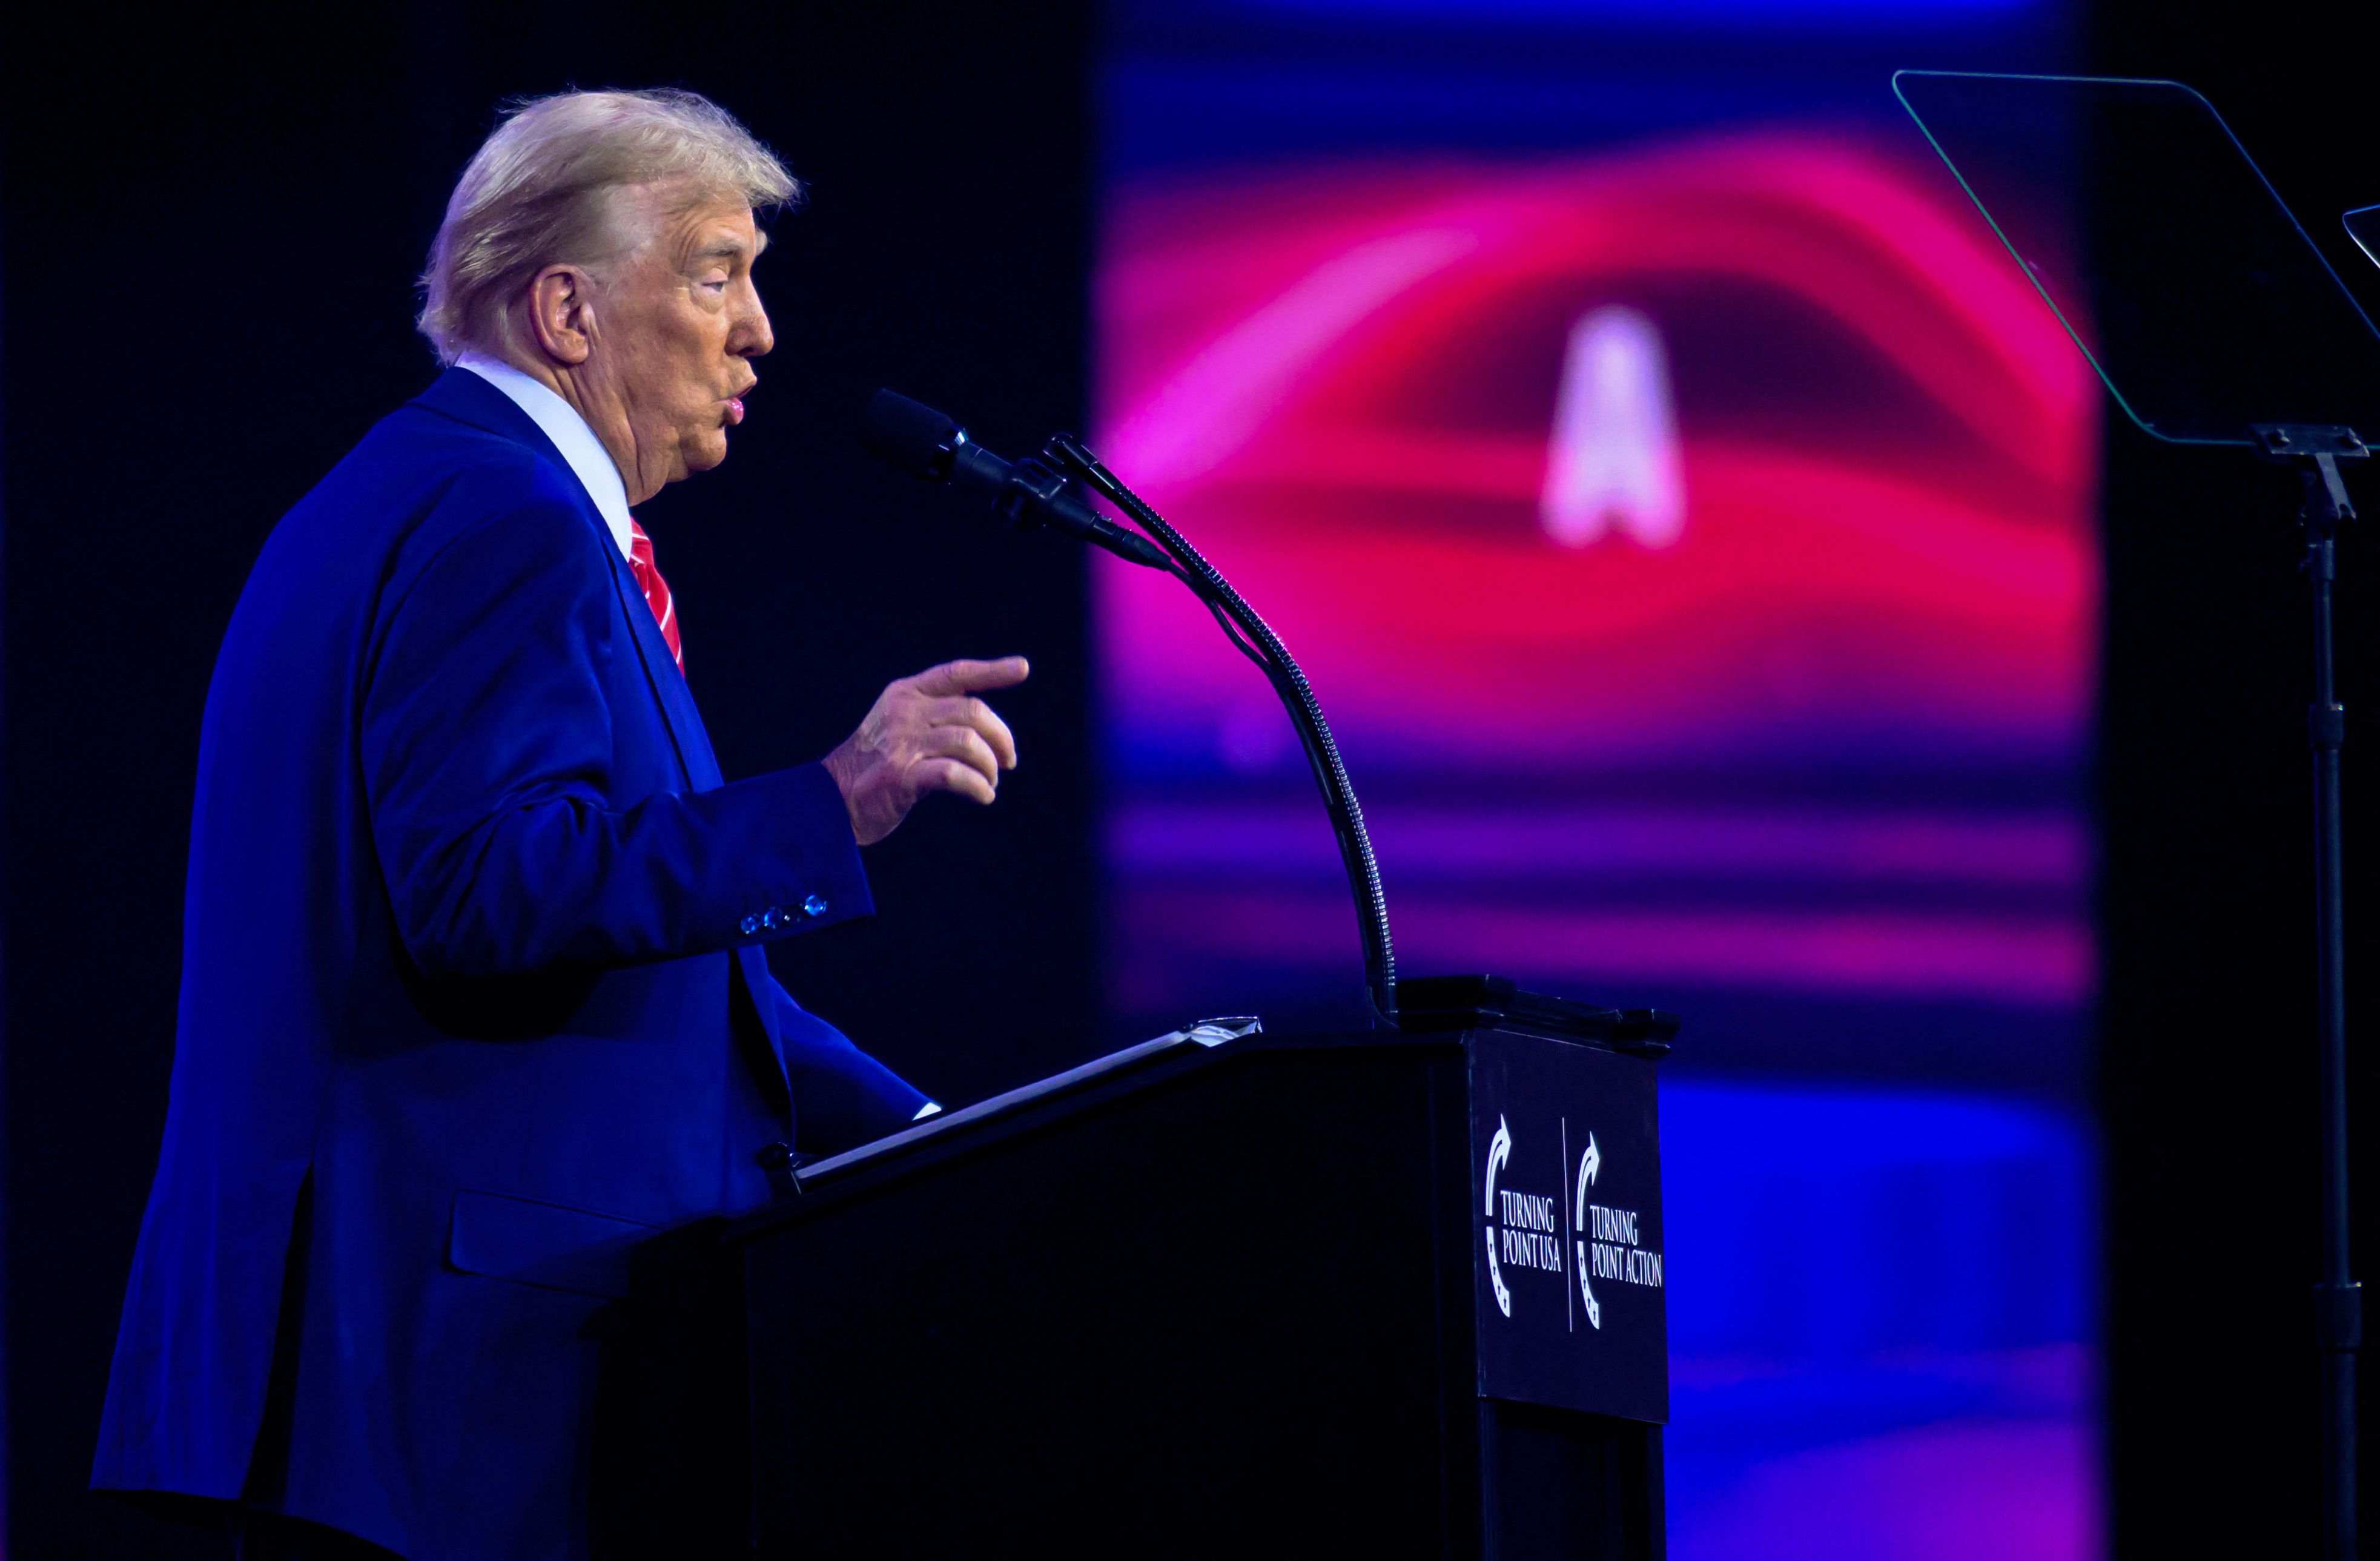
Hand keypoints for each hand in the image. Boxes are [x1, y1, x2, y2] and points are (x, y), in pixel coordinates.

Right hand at [822, 657, 1029, 844]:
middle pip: (974, 712)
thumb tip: (988, 729)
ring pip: (969, 743)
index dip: (992, 671)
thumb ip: (934, 716)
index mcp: (905, 693)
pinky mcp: (901, 776)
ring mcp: (902, 743)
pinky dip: (978, 786)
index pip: (956, 673)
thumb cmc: (873, 766)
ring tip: (990, 782)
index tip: (1023, 668)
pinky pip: (955, 775)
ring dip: (990, 767)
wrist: (830, 802)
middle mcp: (904, 712)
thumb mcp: (898, 726)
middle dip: (1001, 737)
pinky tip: (983, 796)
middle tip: (1008, 760)